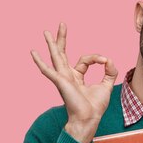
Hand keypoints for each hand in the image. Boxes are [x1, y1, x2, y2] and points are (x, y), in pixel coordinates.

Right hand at [30, 23, 118, 142]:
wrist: (89, 118)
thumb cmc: (95, 106)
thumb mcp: (106, 85)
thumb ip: (110, 71)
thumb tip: (109, 59)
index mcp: (77, 76)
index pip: (85, 60)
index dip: (97, 58)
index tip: (105, 61)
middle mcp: (67, 76)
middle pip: (63, 53)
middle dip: (62, 38)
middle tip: (62, 24)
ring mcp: (62, 78)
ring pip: (56, 57)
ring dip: (51, 44)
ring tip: (46, 31)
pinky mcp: (60, 82)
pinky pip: (48, 70)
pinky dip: (40, 62)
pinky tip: (33, 53)